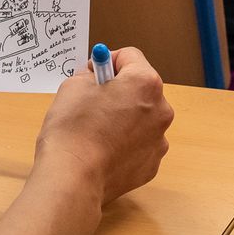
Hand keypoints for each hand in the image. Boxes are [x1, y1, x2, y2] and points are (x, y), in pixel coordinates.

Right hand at [33, 47, 172, 205]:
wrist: (73, 178)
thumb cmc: (72, 130)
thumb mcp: (73, 85)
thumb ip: (90, 74)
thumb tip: (95, 76)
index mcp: (145, 83)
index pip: (130, 56)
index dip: (107, 61)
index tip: (94, 72)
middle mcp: (161, 109)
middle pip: (140, 88)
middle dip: (119, 90)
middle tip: (93, 101)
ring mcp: (159, 140)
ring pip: (141, 118)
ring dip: (124, 117)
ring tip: (96, 129)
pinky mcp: (151, 164)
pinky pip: (139, 144)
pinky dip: (125, 143)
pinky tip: (103, 149)